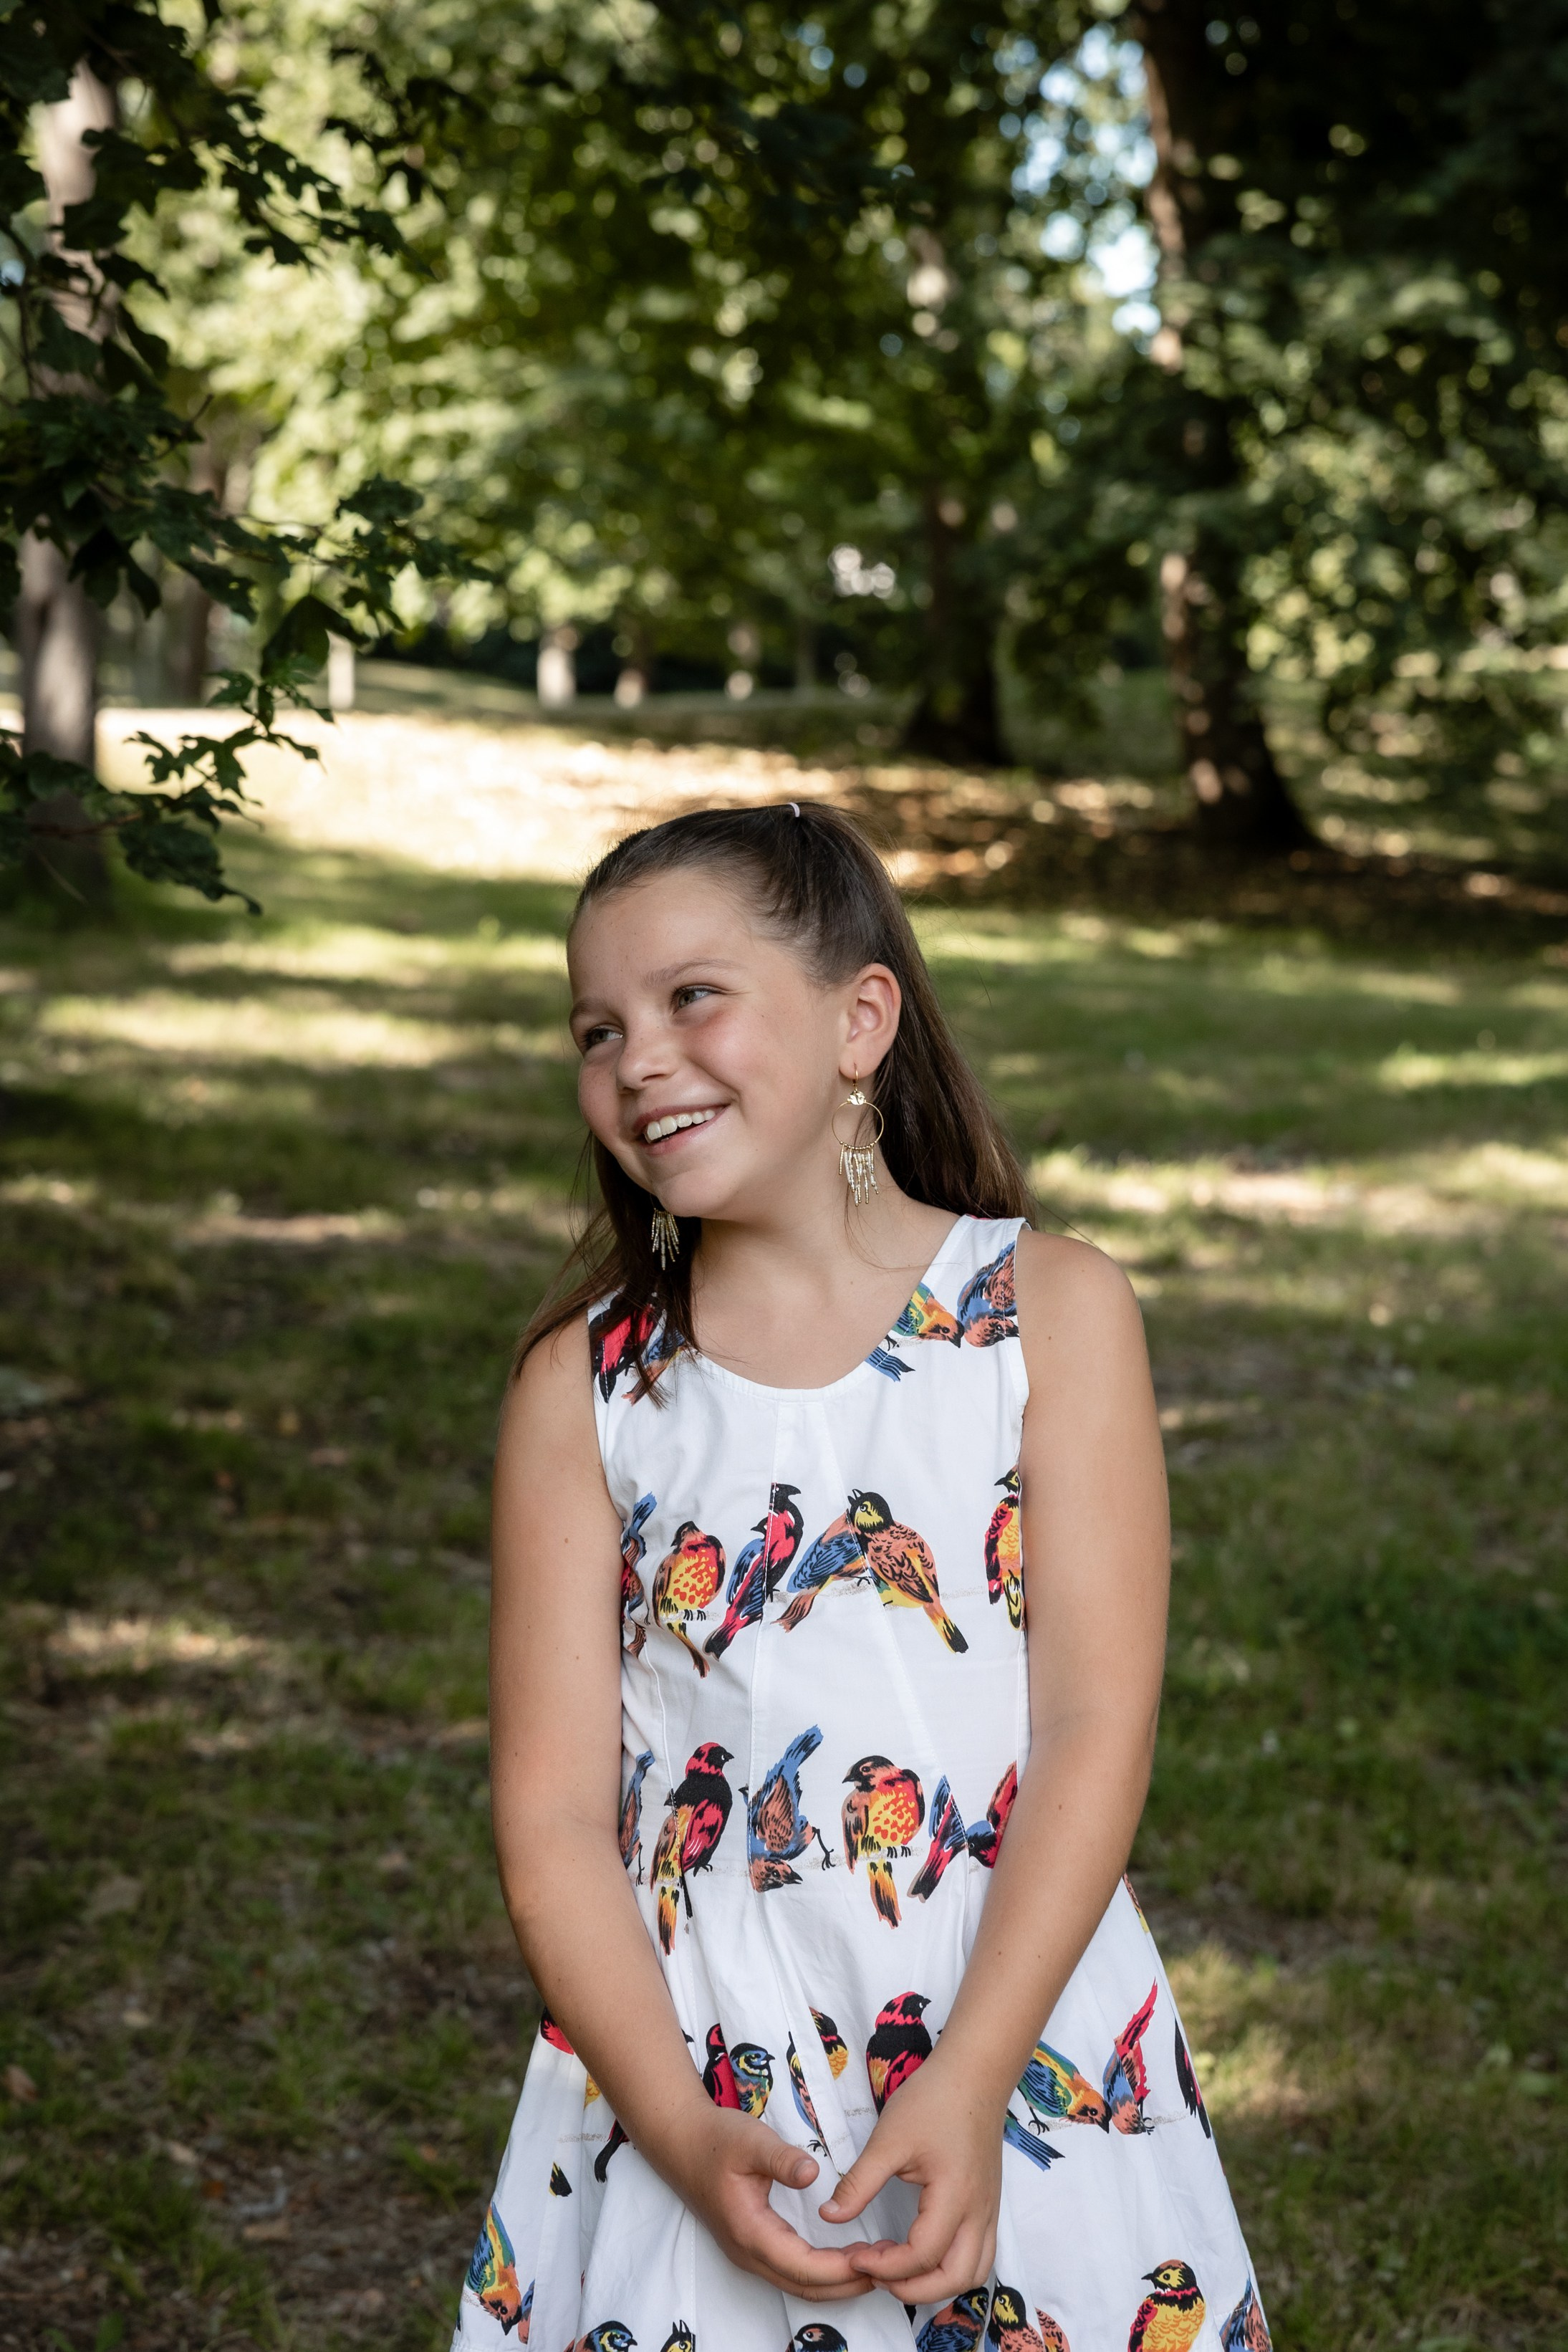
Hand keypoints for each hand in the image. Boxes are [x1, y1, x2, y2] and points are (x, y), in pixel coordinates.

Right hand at [655, 2101, 875, 2303]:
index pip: (802, 2266)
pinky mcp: (753, 2245)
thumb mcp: (751, 2140)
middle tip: (888, 2266)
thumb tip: (813, 2174)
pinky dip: (821, 2271)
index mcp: (750, 2231)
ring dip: (836, 2281)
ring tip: (875, 2263)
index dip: (840, 2269)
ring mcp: (749, 2253)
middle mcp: (749, 2252)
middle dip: (847, 2283)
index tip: (875, 2258)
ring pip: (798, 2283)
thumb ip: (782, 2160)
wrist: (681, 2141)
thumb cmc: (716, 2140)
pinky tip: (844, 2256)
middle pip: (804, 2285)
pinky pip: (791, 2271)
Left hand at [818, 2050, 1003, 2305]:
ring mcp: (989, 2210)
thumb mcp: (889, 2140)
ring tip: (897, 2264)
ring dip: (936, 2282)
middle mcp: (979, 2212)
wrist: (974, 2073)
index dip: (885, 2267)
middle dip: (914, 2289)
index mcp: (954, 2197)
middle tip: (876, 2271)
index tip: (854, 2255)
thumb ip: (859, 2183)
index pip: (921, 2256)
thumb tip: (829, 2216)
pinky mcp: (988, 2204)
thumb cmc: (933, 2100)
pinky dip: (951, 2266)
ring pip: (973, 2272)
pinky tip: (920, 2250)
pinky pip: (978, 2253)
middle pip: (955, 2279)